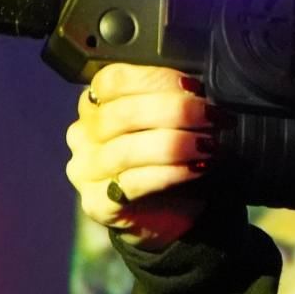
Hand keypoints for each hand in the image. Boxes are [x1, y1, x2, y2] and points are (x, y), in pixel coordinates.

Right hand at [65, 64, 229, 250]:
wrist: (164, 214)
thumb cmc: (165, 160)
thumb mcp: (167, 121)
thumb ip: (172, 100)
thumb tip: (200, 90)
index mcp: (95, 105)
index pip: (112, 80)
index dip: (155, 79)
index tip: (194, 87)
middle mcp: (84, 135)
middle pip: (123, 113)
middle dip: (174, 111)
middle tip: (210, 116)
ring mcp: (87, 171)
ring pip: (126, 150)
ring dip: (175, 143)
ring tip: (208, 145)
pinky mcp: (98, 203)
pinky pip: (134, 183)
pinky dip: (171, 173)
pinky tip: (195, 168)